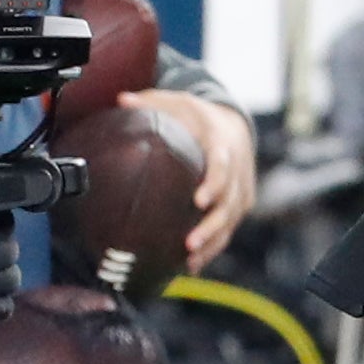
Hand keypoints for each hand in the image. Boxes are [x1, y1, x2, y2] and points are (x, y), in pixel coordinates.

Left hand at [119, 89, 257, 271]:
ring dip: (212, 242)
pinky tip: (193, 263)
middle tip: (189, 243)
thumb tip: (121, 100)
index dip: (214, 184)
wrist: (235, 124)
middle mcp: (237, 168)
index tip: (199, 201)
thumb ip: (151, 102)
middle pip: (230, 201)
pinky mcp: (241, 203)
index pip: (223, 165)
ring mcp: (241, 188)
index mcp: (222, 142)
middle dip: (212, 225)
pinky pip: (229, 228)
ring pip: (231, 220)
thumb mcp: (177, 102)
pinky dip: (214, 245)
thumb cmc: (198, 116)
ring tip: (190, 260)